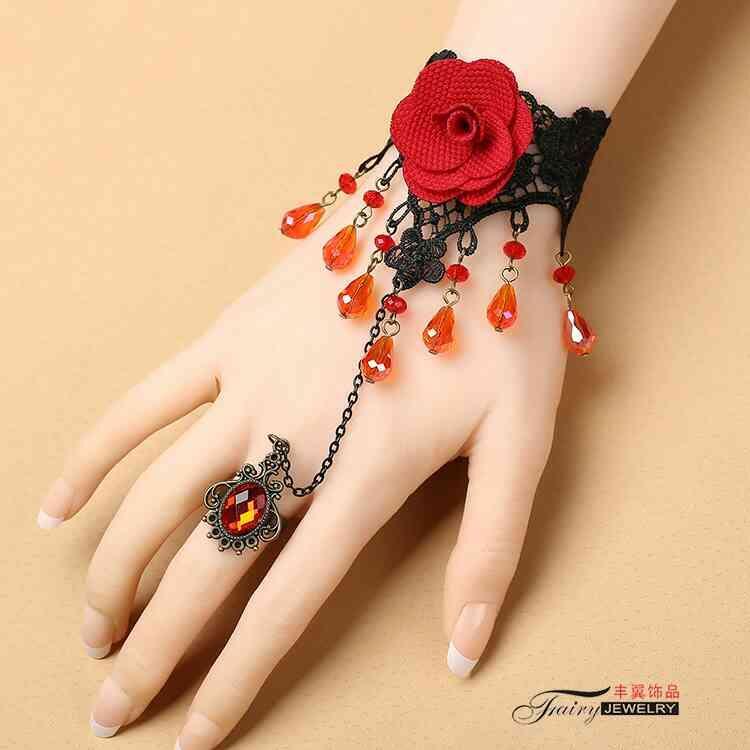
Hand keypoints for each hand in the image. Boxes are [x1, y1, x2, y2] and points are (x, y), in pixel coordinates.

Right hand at [39, 177, 566, 747]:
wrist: (468, 207)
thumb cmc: (504, 321)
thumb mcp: (523, 441)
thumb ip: (489, 551)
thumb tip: (460, 654)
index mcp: (368, 478)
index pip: (284, 606)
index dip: (235, 681)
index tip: (190, 738)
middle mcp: (297, 440)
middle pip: (208, 565)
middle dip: (156, 646)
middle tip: (112, 704)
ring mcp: (252, 381)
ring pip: (161, 494)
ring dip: (118, 569)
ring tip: (94, 624)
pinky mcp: (231, 333)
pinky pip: (145, 400)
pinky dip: (95, 453)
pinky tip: (60, 501)